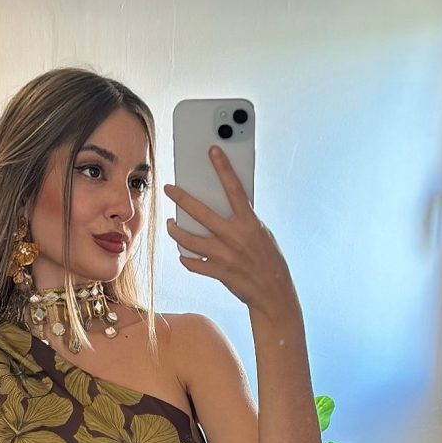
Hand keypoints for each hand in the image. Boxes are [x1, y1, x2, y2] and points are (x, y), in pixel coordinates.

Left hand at [164, 145, 301, 319]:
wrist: (273, 292)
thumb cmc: (268, 259)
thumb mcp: (261, 233)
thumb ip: (244, 220)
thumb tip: (225, 206)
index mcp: (249, 222)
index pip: (234, 188)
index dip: (223, 168)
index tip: (212, 151)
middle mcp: (235, 236)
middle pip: (201, 212)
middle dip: (181, 198)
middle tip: (169, 189)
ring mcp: (224, 255)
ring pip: (189, 239)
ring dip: (175, 230)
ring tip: (170, 224)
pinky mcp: (218, 272)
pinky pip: (193, 263)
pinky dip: (186, 257)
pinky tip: (183, 253)